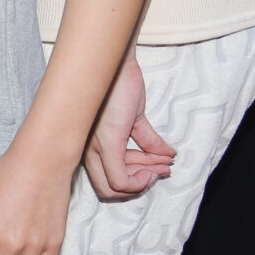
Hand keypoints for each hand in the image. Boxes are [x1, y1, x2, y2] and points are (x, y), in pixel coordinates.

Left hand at [83, 46, 175, 201]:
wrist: (116, 64)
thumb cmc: (119, 87)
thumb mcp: (133, 118)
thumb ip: (146, 139)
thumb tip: (167, 156)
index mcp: (89, 146)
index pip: (105, 182)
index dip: (132, 182)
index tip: (153, 169)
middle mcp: (86, 151)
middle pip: (109, 190)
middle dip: (139, 183)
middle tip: (161, 169)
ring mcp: (94, 148)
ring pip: (116, 186)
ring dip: (146, 177)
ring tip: (165, 163)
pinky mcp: (106, 142)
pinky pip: (119, 178)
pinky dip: (142, 178)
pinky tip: (163, 160)